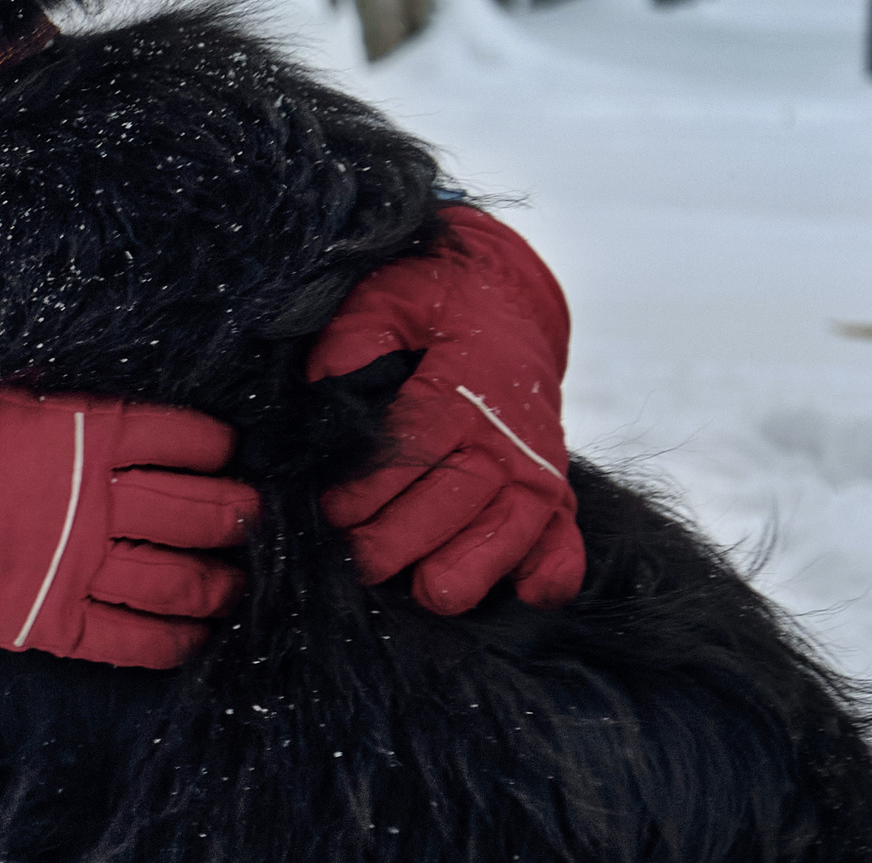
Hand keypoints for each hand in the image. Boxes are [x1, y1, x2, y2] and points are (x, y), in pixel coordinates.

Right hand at [0, 389, 256, 670]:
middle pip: (194, 507)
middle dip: (236, 512)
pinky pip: (133, 639)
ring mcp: (77, 565)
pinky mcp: (53, 620)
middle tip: (256, 514)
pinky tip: (200, 635)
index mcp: (80, 435)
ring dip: (220, 579)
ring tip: (240, 578)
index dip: (212, 443)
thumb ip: (60, 405)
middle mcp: (92, 500)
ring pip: (177, 577)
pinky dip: (175, 640)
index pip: (175, 436)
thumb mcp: (0, 398)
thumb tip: (104, 397)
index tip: (226, 449)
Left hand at [310, 204, 583, 614]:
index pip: (416, 444)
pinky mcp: (555, 491)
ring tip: (431, 594)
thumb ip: (353, 340)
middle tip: (360, 562)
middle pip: (459, 495)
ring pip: (513, 527)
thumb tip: (327, 386)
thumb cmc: (433, 306)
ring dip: (474, 565)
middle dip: (405, 537)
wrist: (502, 304)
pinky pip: (566, 539)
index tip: (332, 511)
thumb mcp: (385, 300)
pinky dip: (554, 570)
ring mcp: (538, 467)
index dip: (373, 483)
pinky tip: (527, 593)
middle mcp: (508, 432)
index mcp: (463, 384)